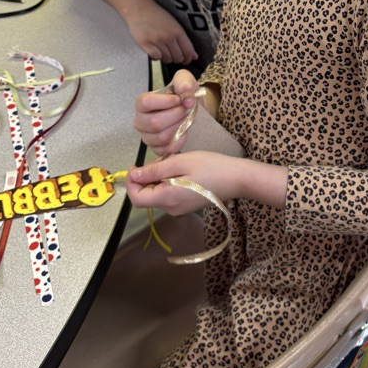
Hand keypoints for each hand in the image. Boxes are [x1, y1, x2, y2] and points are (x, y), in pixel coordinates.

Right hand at [125, 1, 197, 64]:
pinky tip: (154, 50)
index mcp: (178, 31)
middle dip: (176, 58)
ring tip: (162, 49)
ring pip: (167, 59)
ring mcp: (157, 40)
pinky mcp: (145, 44)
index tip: (186, 60)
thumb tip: (194, 57)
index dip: (188, 58)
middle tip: (172, 54)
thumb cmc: (158, 16)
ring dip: (166, 57)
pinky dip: (156, 57)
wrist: (139, 8)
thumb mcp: (174, 24)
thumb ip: (185, 41)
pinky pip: (156, 58)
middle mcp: (169, 36)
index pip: (188, 51)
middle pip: (178, 58)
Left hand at [126, 151, 242, 213]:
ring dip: (157, 178)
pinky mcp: (186, 205)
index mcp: (167, 199)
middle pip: (146, 197)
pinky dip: (167, 182)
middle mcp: (170, 209)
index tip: (135, 166)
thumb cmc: (210, 167)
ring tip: (172, 161)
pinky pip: (168, 195)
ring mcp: (179, 209)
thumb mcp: (180, 162)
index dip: (131, 183)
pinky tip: (180, 169)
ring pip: (157, 195)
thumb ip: (155, 170)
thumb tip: (134, 176)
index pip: (136, 198)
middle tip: (161, 159)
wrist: (237, 179)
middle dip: (146, 177)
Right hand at [133, 69, 201, 154]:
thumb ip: (184, 82)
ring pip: (162, 137)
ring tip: (186, 119)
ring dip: (179, 127)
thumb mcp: (184, 80)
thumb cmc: (182, 94)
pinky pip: (167, 149)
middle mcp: (140, 121)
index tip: (179, 99)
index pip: (146, 103)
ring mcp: (147, 137)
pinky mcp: (156, 149)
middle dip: (176, 116)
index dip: (166, 102)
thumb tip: (187, 98)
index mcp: (142, 103)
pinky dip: (180, 140)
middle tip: (186, 110)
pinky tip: (184, 131)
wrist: (190, 109)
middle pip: (155, 123)